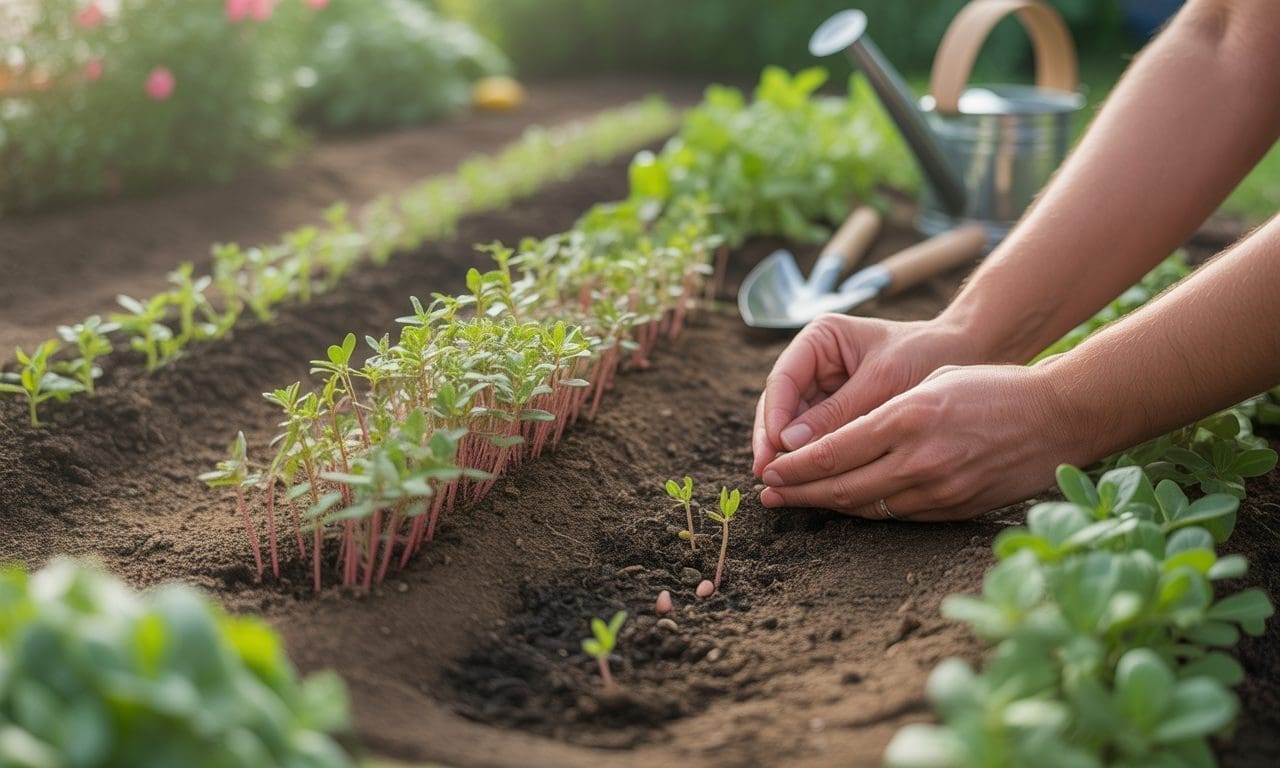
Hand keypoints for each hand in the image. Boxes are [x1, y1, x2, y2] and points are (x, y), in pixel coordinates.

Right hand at [752, 314, 981, 476]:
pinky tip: (807, 482)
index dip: (773, 418)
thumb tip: (791, 446)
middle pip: (780, 405)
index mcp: (819, 340)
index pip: (782, 380)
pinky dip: (812, 458)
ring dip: (787, 454)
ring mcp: (823, 388)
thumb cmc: (926, 355)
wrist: (965, 355)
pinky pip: (816, 437)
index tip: (773, 451)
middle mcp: (814, 363)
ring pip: (792, 425)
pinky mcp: (837, 412)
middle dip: (773, 441)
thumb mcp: (882, 382)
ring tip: (781, 485)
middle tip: (768, 476)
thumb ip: (837, 413)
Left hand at [758, 363, 1091, 520]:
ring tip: (794, 503)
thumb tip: (833, 439)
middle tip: (768, 495)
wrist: (1058, 418)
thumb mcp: (931, 383)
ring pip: (865, 507)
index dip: (795, 465)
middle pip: (840, 486)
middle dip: (798, 492)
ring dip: (825, 507)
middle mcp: (919, 458)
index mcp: (909, 417)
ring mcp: (938, 490)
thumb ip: (883, 412)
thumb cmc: (993, 387)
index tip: (769, 469)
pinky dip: (863, 511)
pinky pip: (896, 516)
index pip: (833, 450)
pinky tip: (842, 506)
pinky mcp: (952, 510)